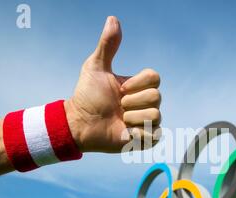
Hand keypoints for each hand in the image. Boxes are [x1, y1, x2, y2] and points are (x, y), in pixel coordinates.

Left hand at [64, 16, 161, 152]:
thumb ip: (107, 45)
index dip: (138, 83)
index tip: (120, 89)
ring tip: (119, 121)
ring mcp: (146, 121)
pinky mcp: (144, 140)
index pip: (155, 77)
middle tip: (117, 107)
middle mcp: (144, 103)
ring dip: (132, 118)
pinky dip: (138, 134)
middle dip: (132, 102)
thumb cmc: (86, 96)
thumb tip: (113, 18)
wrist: (79, 124)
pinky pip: (154, 135)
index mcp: (138, 86)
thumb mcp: (96, 67)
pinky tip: (125, 133)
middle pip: (157, 97)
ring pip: (155, 116)